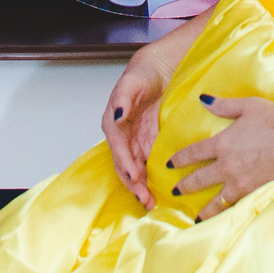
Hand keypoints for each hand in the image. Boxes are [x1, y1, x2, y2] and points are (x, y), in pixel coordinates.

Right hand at [103, 52, 168, 207]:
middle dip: (133, 184)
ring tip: (151, 203)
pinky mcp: (149, 144)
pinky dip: (152, 179)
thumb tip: (117, 114)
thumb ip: (123, 98)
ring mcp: (136, 142)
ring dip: (141, 187)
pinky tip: (160, 192)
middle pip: (125, 165)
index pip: (118, 149)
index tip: (135, 178)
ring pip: (136, 170)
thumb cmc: (143, 74)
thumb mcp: (132, 83)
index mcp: (113, 123)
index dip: (126, 165)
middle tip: (145, 199)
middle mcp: (122, 137)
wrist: (160, 69)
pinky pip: (148, 165)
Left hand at [168, 95, 273, 220]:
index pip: (194, 153)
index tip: (169, 164)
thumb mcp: (248, 106)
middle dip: (184, 186)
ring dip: (203, 209)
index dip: (180, 159)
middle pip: (199, 179)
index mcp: (222, 143)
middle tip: (174, 191)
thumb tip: (203, 100)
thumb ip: (224, 105)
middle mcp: (227, 165)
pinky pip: (235, 204)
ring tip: (195, 217)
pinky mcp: (254, 191)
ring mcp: (240, 181)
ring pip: (216, 200)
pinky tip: (223, 217)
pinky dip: (226, 212)